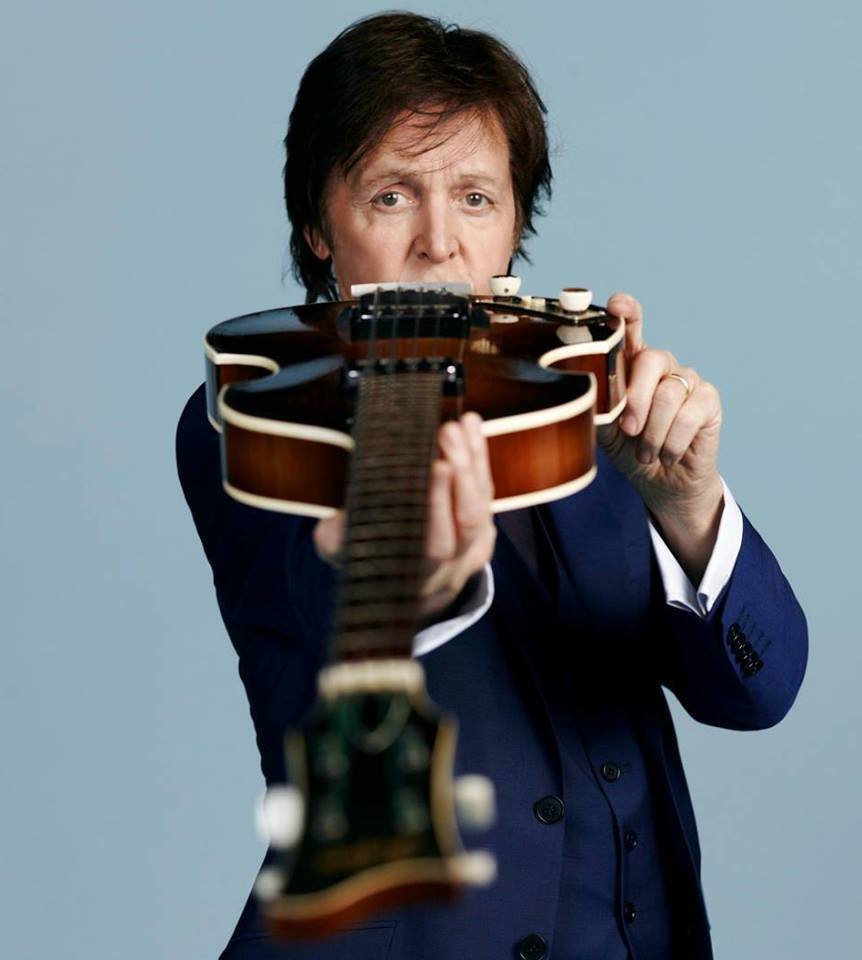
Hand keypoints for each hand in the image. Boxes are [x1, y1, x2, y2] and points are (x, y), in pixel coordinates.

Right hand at [313, 412, 495, 622]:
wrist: (406, 585)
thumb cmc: (368, 558)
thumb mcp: (345, 555)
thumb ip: (338, 539)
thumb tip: (337, 521)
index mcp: (417, 575)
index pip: (435, 544)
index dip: (438, 506)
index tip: (435, 467)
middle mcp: (452, 565)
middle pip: (469, 522)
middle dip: (462, 474)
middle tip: (448, 433)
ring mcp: (473, 547)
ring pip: (482, 503)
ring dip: (472, 459)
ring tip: (459, 423)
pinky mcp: (483, 526)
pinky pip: (487, 490)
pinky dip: (479, 455)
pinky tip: (470, 423)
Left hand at [597, 292, 724, 581]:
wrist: (662, 483)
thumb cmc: (631, 450)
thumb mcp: (606, 429)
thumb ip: (598, 405)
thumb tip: (581, 392)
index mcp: (631, 366)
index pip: (631, 328)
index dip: (627, 312)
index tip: (616, 304)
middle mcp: (661, 365)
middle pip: (651, 359)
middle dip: (636, 398)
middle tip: (628, 429)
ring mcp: (687, 380)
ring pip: (669, 394)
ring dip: (653, 432)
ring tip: (645, 453)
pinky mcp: (709, 400)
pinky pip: (690, 414)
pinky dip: (673, 441)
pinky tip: (667, 454)